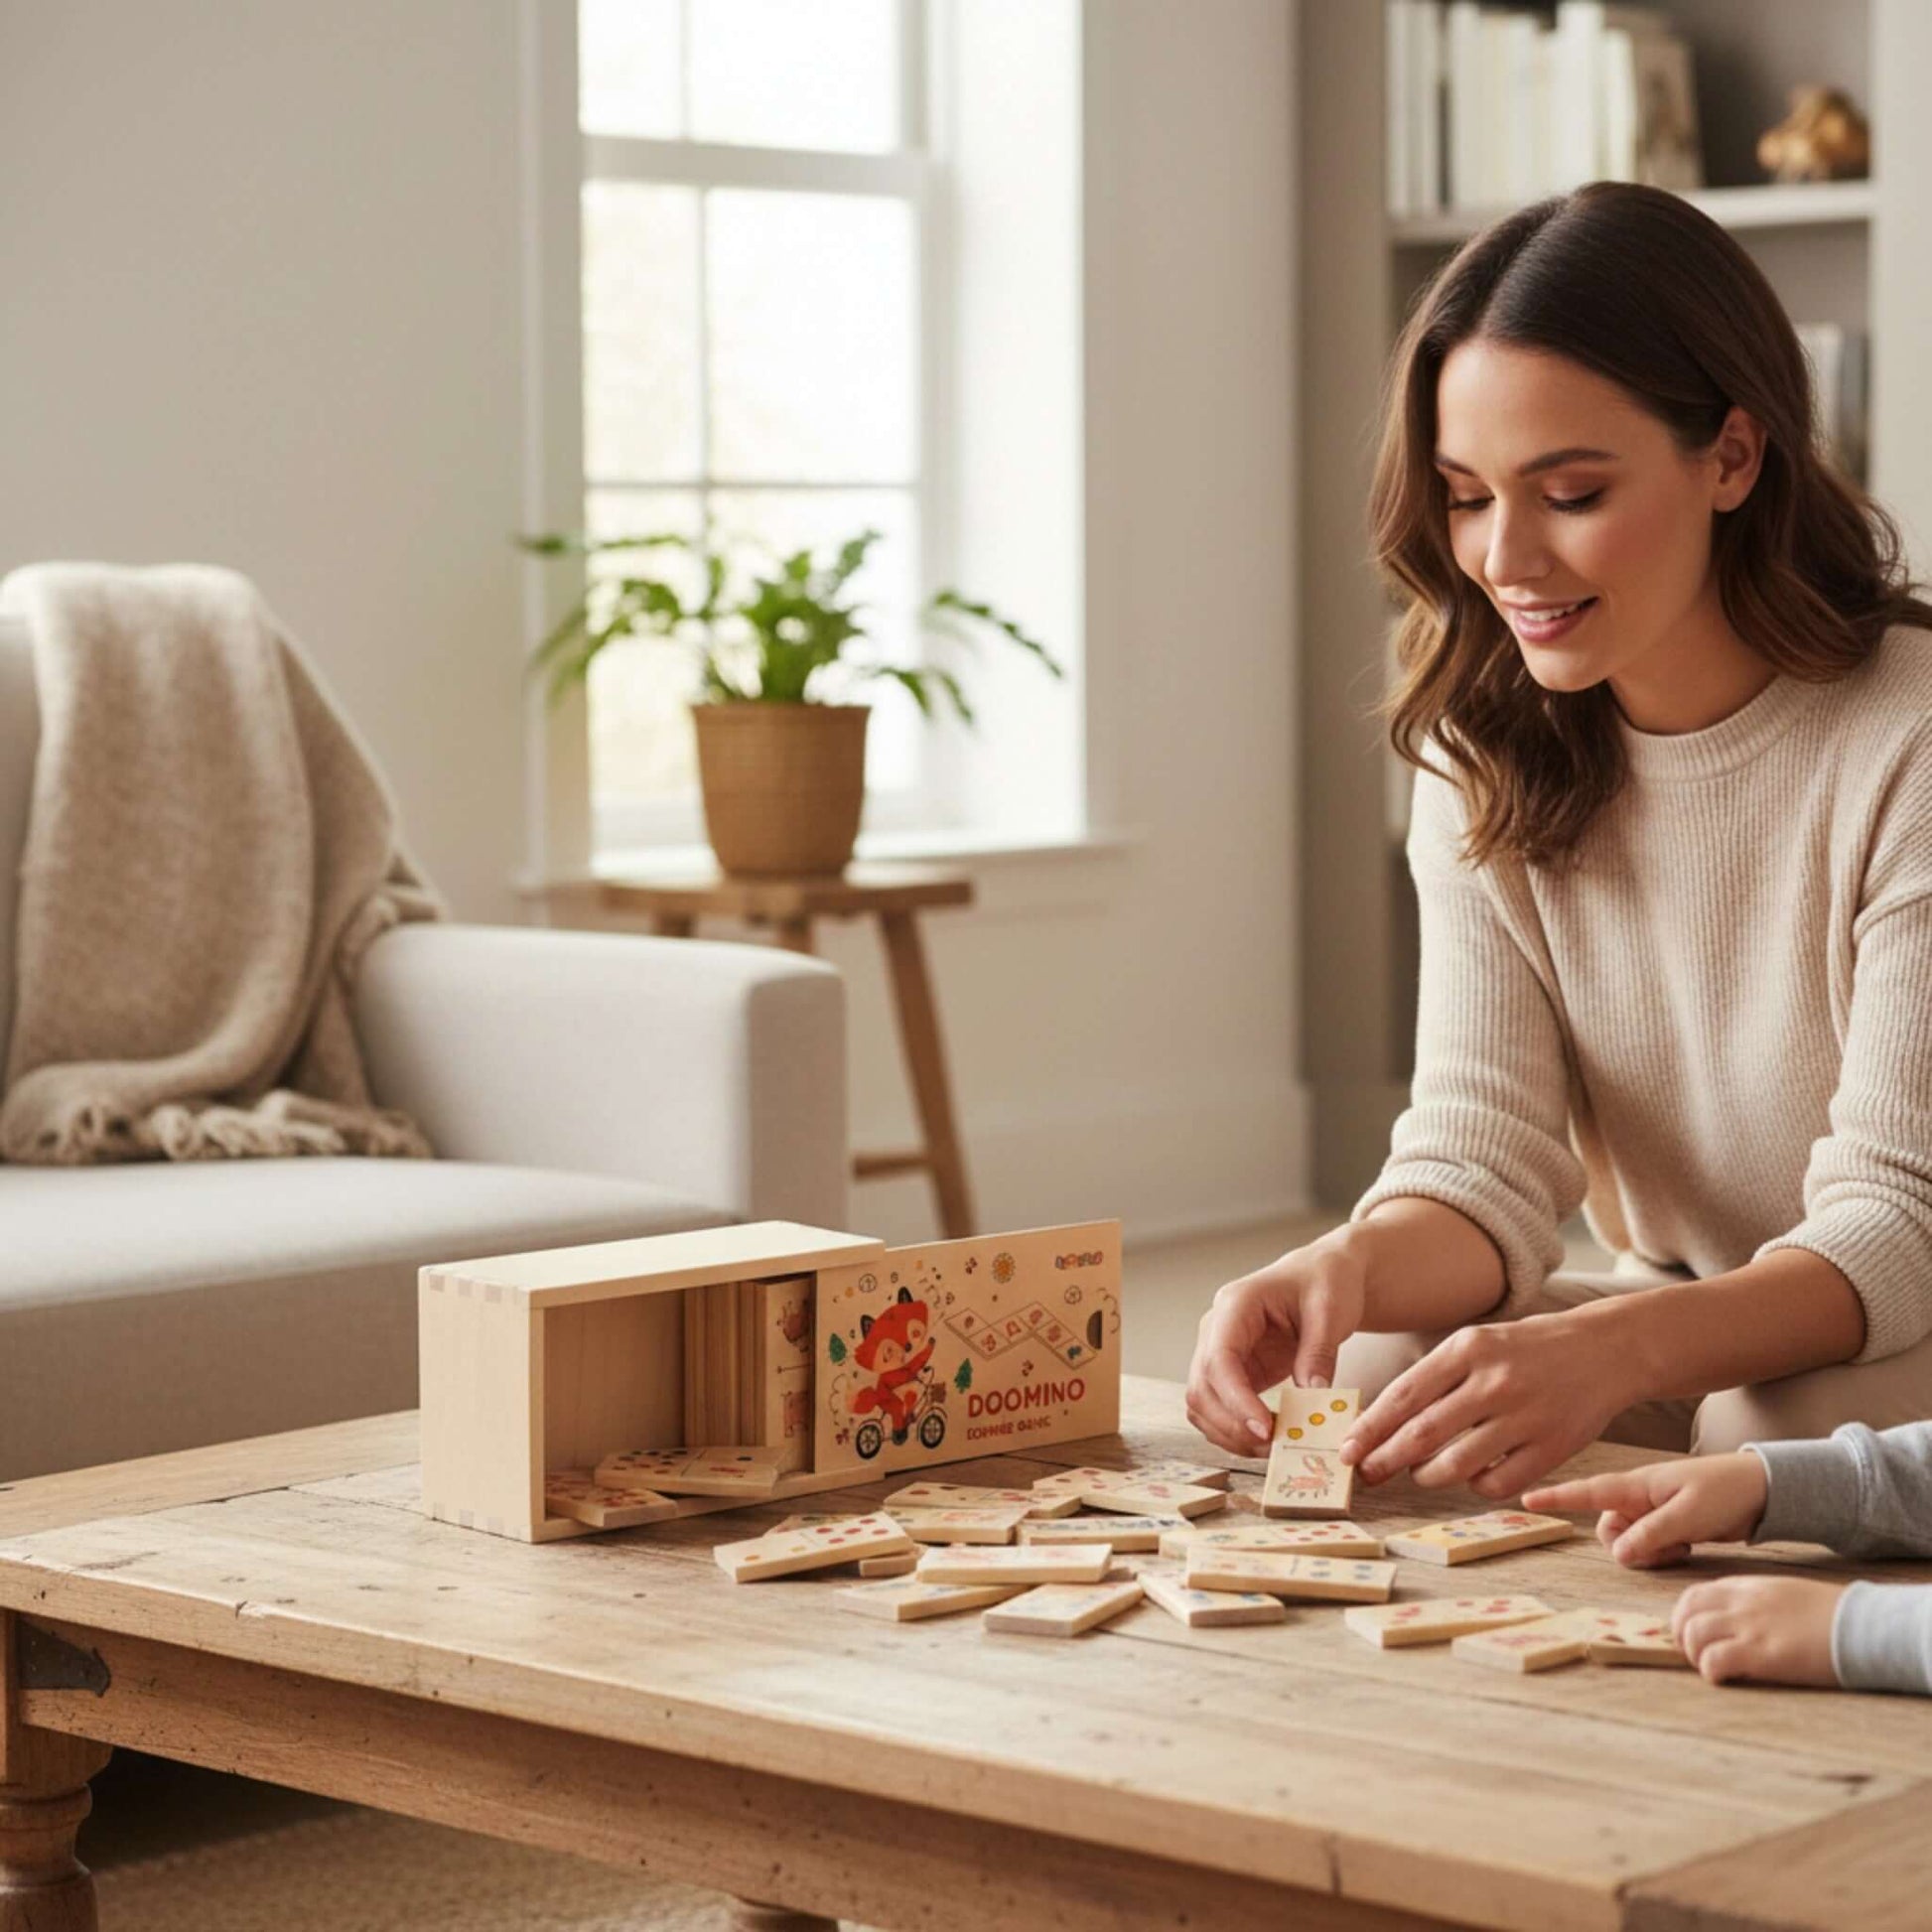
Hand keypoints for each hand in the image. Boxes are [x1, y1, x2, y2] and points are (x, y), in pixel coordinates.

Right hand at [1185, 1233, 1368, 1453]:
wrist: (1324, 1275)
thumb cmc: (1325, 1282)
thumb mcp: (1330, 1310)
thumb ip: (1318, 1352)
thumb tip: (1312, 1396)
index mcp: (1235, 1306)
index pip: (1218, 1360)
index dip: (1236, 1400)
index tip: (1264, 1431)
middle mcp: (1216, 1330)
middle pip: (1201, 1387)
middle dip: (1232, 1425)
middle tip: (1273, 1449)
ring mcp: (1219, 1352)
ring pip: (1202, 1404)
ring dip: (1230, 1433)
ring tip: (1272, 1449)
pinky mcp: (1232, 1373)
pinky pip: (1219, 1408)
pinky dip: (1235, 1430)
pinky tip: (1267, 1440)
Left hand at [1338, 1307, 1640, 1498]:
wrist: (1605, 1350)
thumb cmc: (1525, 1349)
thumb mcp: (1476, 1344)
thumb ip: (1435, 1378)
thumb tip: (1383, 1422)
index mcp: (1468, 1349)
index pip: (1404, 1396)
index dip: (1370, 1428)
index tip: (1346, 1449)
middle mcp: (1494, 1381)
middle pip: (1423, 1433)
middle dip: (1386, 1459)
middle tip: (1365, 1475)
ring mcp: (1525, 1416)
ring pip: (1457, 1465)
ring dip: (1428, 1476)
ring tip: (1419, 1474)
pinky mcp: (1552, 1448)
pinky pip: (1499, 1483)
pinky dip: (1476, 1486)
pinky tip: (1472, 1477)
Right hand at [1523, 1451, 1768, 1566]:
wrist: (1764, 1491)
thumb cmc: (1726, 1492)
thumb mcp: (1689, 1515)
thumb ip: (1652, 1534)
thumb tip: (1620, 1554)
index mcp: (1638, 1485)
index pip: (1588, 1491)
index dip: (1556, 1497)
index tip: (1524, 1499)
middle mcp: (1638, 1498)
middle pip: (1608, 1530)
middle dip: (1629, 1546)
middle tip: (1668, 1546)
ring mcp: (1652, 1512)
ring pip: (1628, 1543)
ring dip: (1650, 1553)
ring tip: (1682, 1545)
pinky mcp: (1668, 1526)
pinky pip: (1648, 1548)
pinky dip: (1663, 1554)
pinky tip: (1688, 1546)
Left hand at [1672, 1576, 1841, 1686]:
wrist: (1863, 1624)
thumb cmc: (1833, 1614)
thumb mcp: (1786, 1594)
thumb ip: (1757, 1603)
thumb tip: (1740, 1621)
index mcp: (1748, 1587)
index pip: (1696, 1595)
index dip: (1685, 1616)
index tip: (1691, 1635)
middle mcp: (1741, 1603)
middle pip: (1686, 1612)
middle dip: (1680, 1635)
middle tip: (1694, 1655)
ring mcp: (1749, 1626)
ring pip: (1693, 1635)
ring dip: (1694, 1655)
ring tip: (1711, 1668)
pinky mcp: (1760, 1653)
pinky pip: (1714, 1660)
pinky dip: (1711, 1672)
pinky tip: (1725, 1678)